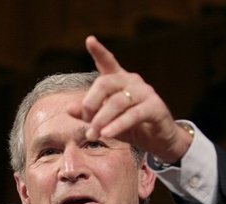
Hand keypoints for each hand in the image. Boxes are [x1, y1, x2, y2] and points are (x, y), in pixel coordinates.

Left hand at [68, 35, 191, 162]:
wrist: (157, 141)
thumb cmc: (130, 127)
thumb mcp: (106, 122)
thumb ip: (88, 115)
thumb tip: (68, 109)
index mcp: (119, 80)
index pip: (108, 62)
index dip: (99, 51)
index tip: (90, 41)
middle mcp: (132, 81)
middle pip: (105, 84)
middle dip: (90, 103)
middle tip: (85, 121)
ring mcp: (145, 93)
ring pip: (117, 102)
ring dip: (101, 120)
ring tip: (93, 134)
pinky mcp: (155, 108)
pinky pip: (133, 115)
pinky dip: (118, 125)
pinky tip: (107, 134)